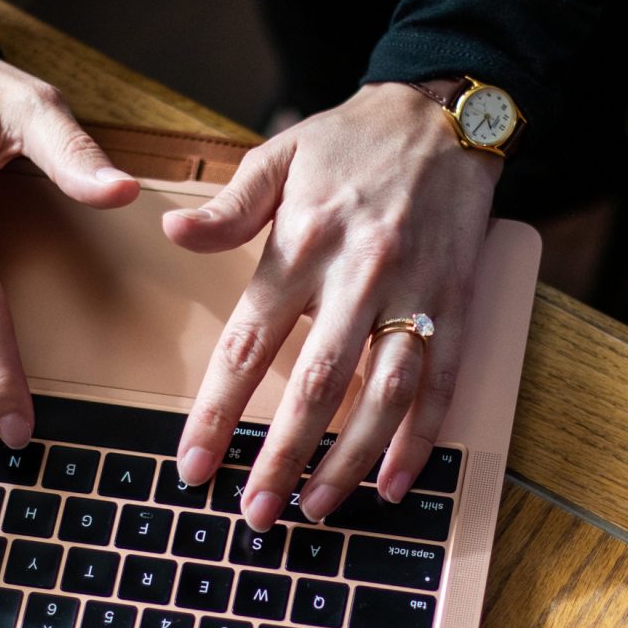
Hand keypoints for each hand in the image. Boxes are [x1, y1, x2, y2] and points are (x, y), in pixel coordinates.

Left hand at [165, 81, 498, 529]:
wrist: (444, 114)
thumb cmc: (350, 141)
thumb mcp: (278, 156)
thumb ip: (228, 208)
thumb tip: (172, 234)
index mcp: (303, 243)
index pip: (250, 342)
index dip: (218, 410)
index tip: (194, 464)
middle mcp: (359, 275)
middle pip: (315, 384)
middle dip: (282, 457)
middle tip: (255, 513)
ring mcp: (414, 293)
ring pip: (382, 394)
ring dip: (351, 460)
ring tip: (318, 509)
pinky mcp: (456, 303)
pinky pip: (441, 383)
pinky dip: (420, 439)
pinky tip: (395, 482)